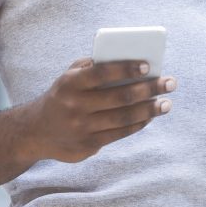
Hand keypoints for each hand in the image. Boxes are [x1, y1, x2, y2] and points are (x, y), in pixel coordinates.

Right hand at [21, 57, 176, 162]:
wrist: (35, 132)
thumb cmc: (63, 95)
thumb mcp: (69, 76)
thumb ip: (93, 66)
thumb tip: (130, 60)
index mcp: (70, 83)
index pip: (102, 72)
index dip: (126, 68)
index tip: (148, 66)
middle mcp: (75, 105)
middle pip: (120, 97)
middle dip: (149, 89)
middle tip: (170, 82)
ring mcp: (81, 128)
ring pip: (123, 118)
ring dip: (150, 110)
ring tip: (166, 103)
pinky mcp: (87, 146)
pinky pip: (119, 134)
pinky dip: (138, 124)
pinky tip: (150, 116)